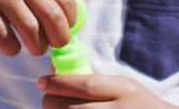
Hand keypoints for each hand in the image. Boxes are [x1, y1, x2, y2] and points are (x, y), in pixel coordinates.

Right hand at [0, 0, 75, 55]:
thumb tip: (81, 5)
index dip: (71, 21)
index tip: (65, 29)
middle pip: (53, 18)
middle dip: (59, 39)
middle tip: (55, 44)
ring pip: (32, 32)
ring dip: (37, 47)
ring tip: (34, 46)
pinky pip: (5, 40)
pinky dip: (12, 48)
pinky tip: (10, 44)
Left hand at [39, 74, 172, 107]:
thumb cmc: (136, 104)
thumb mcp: (121, 86)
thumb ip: (91, 80)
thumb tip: (54, 72)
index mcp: (124, 91)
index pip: (85, 85)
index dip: (59, 83)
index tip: (43, 82)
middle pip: (74, 108)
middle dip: (52, 102)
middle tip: (47, 97)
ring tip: (56, 108)